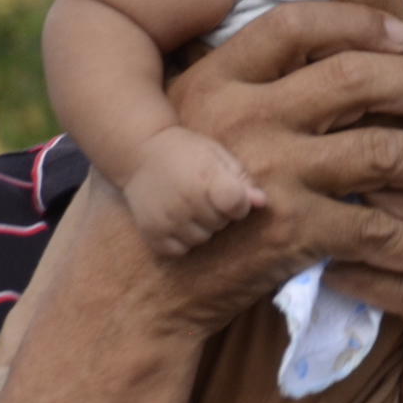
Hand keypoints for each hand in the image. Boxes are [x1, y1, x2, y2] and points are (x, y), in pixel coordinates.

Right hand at [121, 127, 265, 257]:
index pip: (238, 206)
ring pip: (202, 239)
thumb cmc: (187, 152)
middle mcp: (186, 202)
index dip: (239, 201)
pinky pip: (180, 250)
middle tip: (200, 191)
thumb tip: (262, 203)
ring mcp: (167, 220)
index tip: (228, 190)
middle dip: (218, 211)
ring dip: (200, 226)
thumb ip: (243, 180)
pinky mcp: (152, 235)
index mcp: (205, 179)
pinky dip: (181, 239)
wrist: (140, 152)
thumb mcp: (218, 155)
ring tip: (186, 203)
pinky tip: (175, 218)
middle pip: (221, 223)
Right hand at [135, 0, 402, 338]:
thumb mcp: (181, 127)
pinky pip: (379, 229)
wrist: (131, 293)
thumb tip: (318, 58)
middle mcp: (242, 115)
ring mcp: (269, 171)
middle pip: (358, 79)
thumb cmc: (157, 208)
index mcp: (214, 79)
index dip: (358, 22)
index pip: (297, 25)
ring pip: (386, 151)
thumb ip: (239, 91)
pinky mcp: (289, 232)